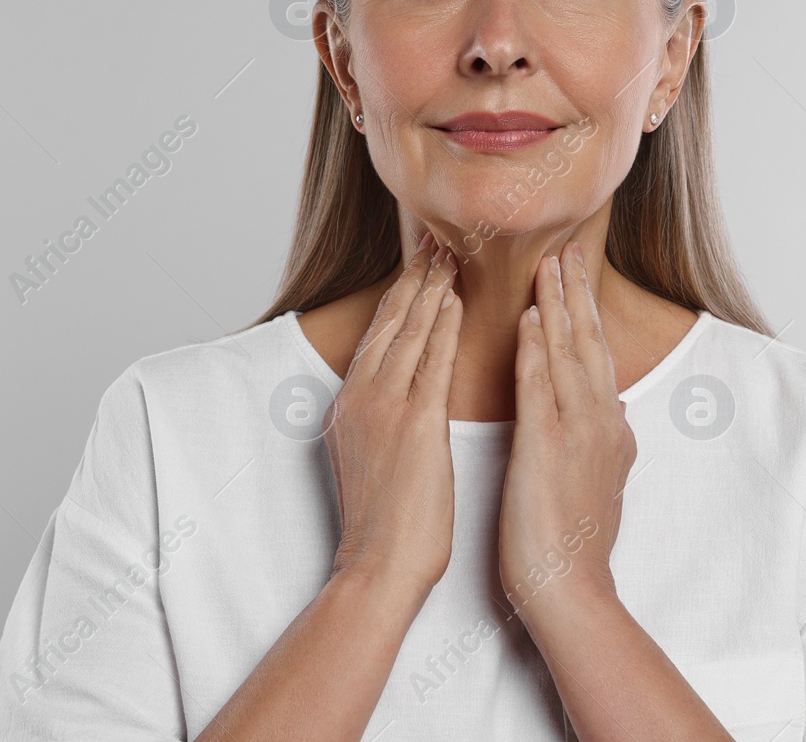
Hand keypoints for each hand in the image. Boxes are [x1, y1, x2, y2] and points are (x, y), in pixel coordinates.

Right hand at [324, 233, 462, 596]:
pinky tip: (456, 300)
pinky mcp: (413, 422)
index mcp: (349, 404)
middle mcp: (360, 397)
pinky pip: (430, 361)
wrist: (379, 565)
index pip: (379, 335)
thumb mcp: (370, 458)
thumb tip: (399, 398)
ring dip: (429, 288)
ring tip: (448, 254)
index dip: (401, 295)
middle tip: (434, 240)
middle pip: (390, 322)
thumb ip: (381, 419)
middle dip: (414, 278)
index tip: (419, 263)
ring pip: (408, 332)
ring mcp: (383, 407)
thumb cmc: (386, 525)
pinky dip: (442, 325)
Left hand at [498, 239, 635, 618]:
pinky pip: (541, 386)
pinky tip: (526, 317)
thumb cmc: (573, 543)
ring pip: (568, 353)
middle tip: (567, 250)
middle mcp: (600, 421)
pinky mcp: (549, 447)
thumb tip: (614, 411)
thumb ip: (606, 440)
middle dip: (576, 294)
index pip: (594, 357)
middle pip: (587, 342)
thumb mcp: (600, 480)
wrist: (570, 588)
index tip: (573, 276)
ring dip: (557, 305)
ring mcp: (578, 432)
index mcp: (608, 428)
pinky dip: (535, 347)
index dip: (583, 314)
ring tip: (549, 264)